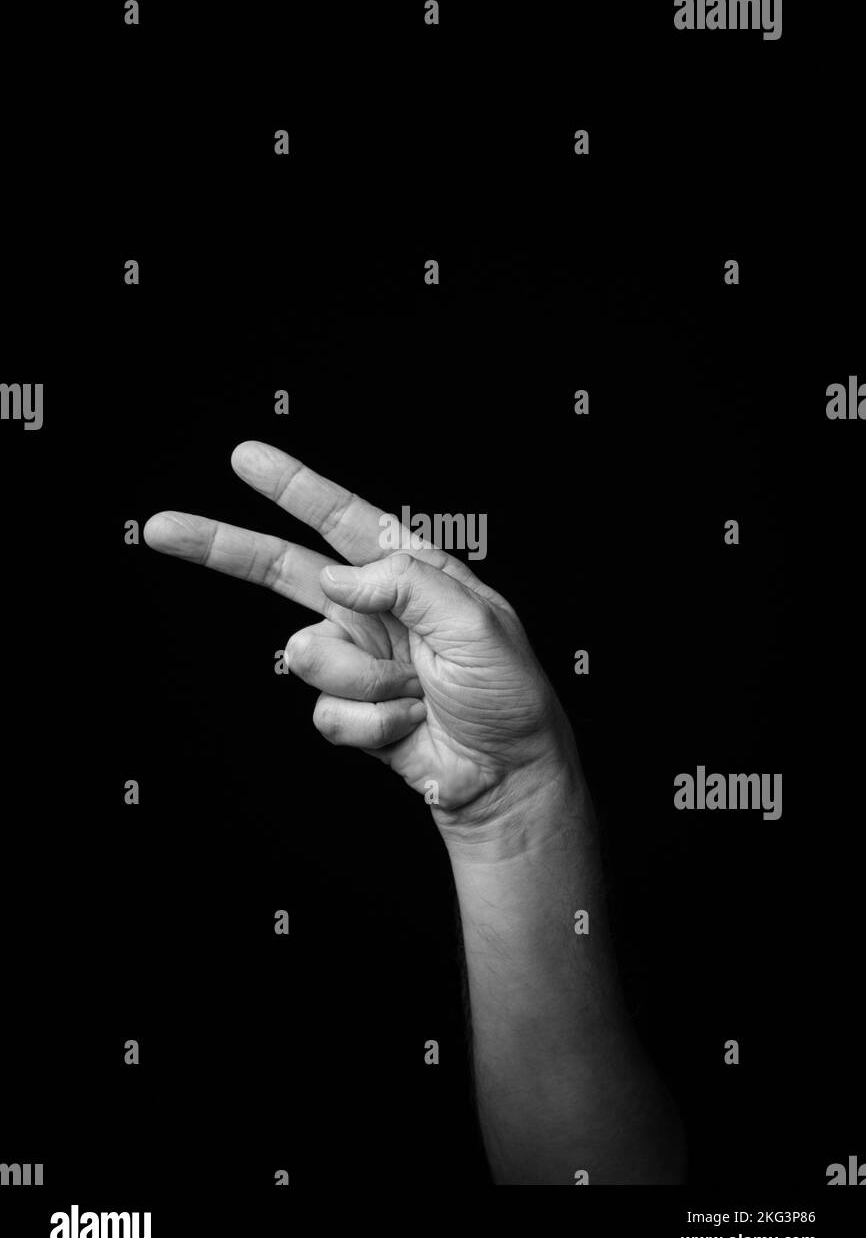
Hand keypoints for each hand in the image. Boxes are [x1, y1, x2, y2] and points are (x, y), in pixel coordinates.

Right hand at [144, 441, 576, 848]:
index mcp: (412, 574)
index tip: (246, 458)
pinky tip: (406, 727)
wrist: (507, 779)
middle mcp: (376, 611)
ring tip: (414, 693)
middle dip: (224, 548)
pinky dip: (368, 724)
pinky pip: (323, 710)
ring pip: (308, 656)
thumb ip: (406, 584)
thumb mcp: (476, 624)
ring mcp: (358, 660)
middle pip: (283, 572)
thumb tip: (337, 576)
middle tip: (163, 527)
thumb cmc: (509, 697)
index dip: (292, 488)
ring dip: (365, 680)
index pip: (344, 521)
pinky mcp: (349, 710)